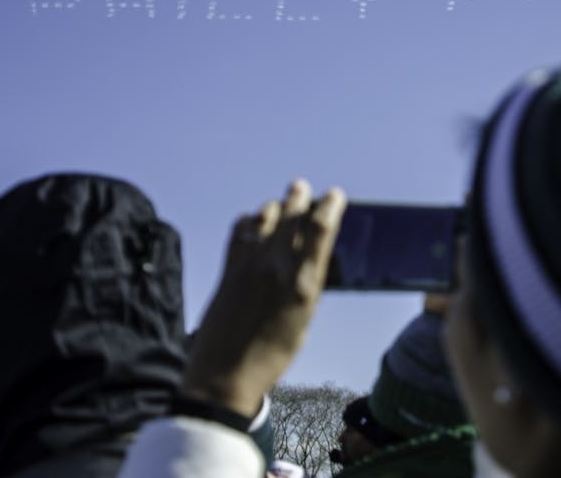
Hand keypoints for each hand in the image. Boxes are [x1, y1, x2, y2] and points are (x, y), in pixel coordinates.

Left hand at [182, 179, 345, 416]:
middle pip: (291, 215)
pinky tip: (253, 222)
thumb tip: (306, 263)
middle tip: (302, 187)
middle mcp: (277, 268)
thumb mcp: (303, 322)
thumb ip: (306, 288)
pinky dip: (249, 221)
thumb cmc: (272, 356)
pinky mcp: (228, 270)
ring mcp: (249, 265)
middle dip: (299, 196)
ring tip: (280, 204)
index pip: (321, 231)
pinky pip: (239, 231)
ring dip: (275, 207)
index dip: (330, 206)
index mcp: (304, 285)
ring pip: (264, 218)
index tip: (334, 195)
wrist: (225, 374)